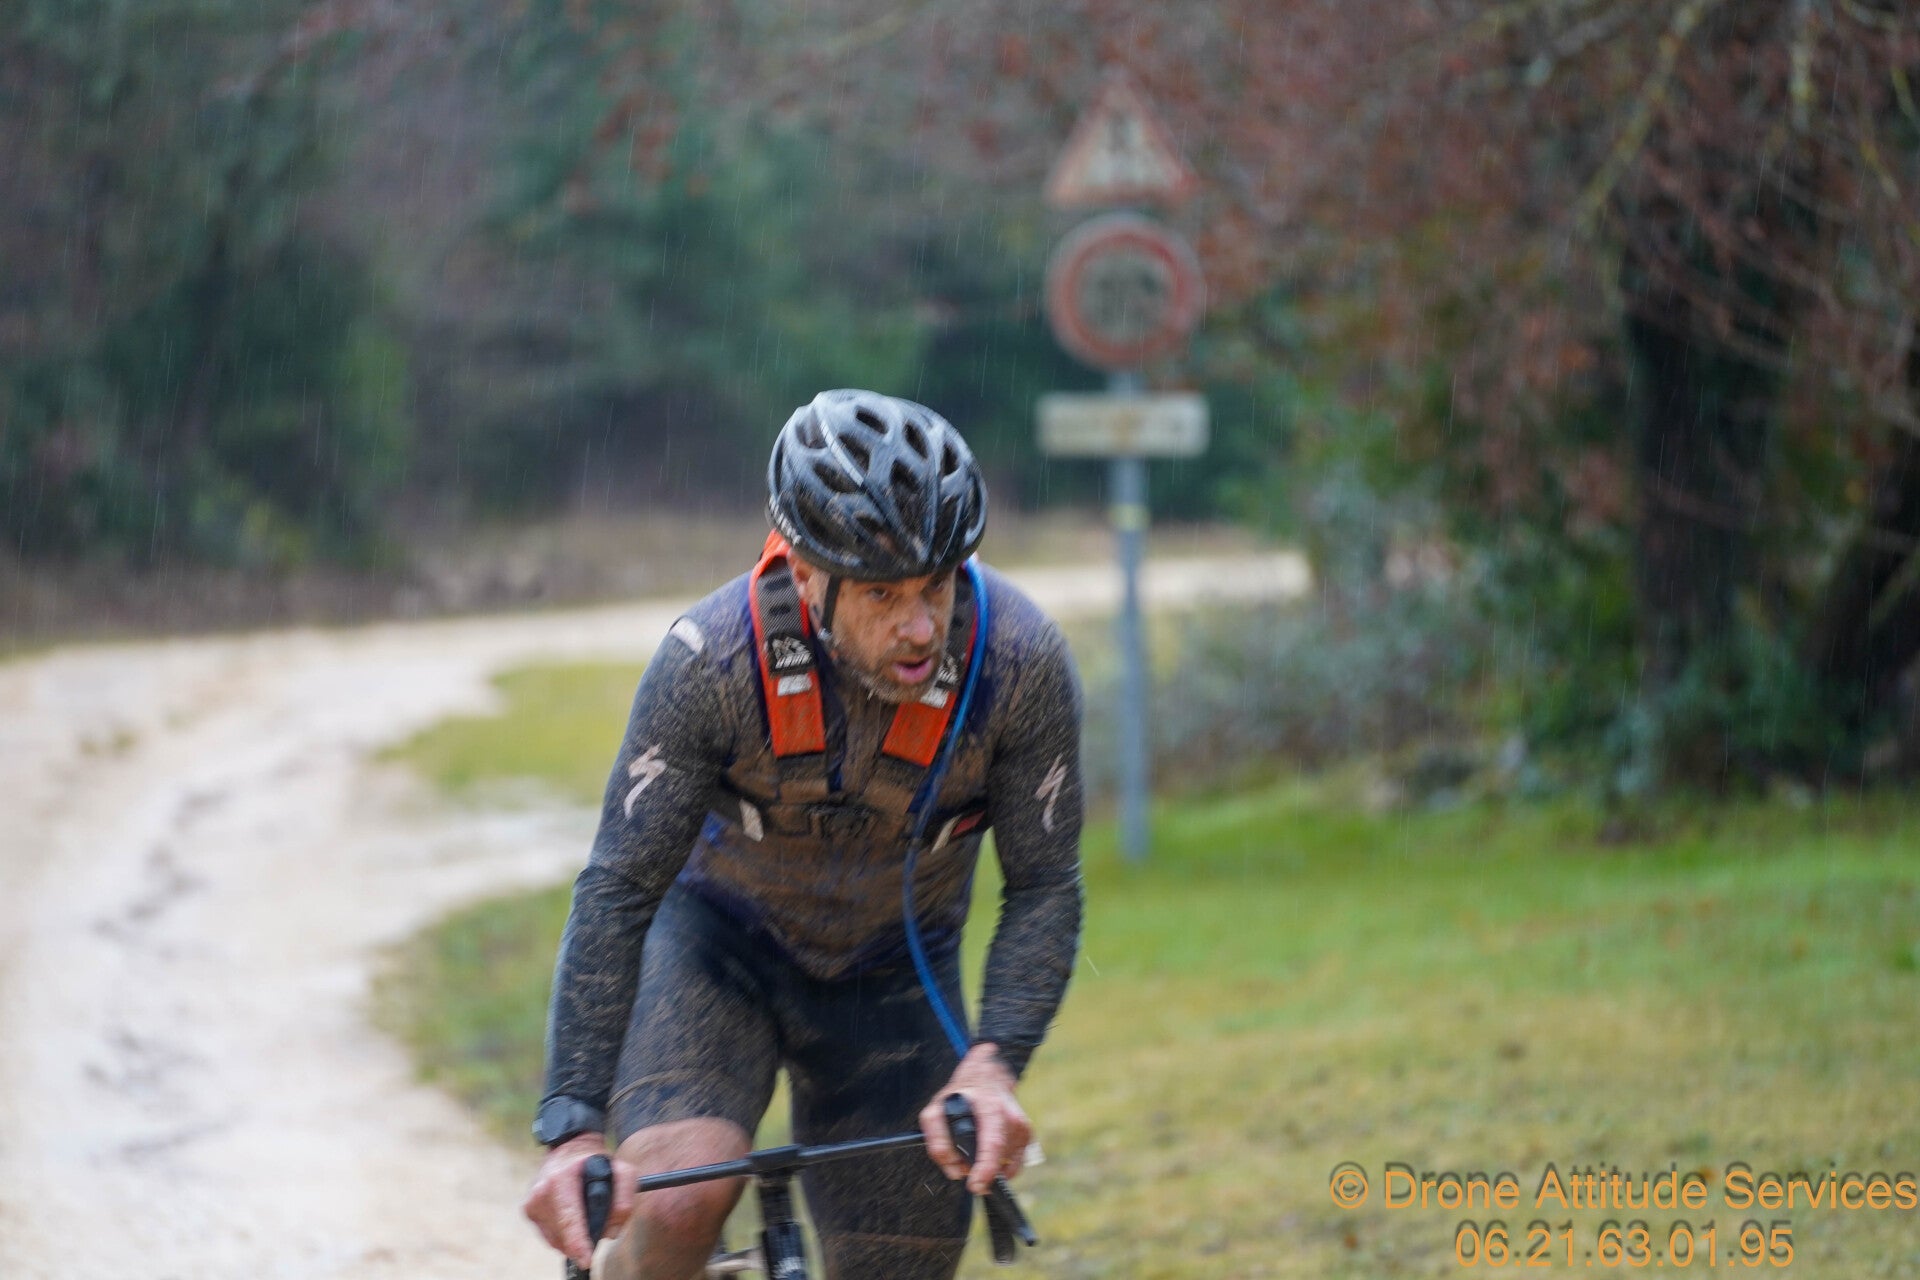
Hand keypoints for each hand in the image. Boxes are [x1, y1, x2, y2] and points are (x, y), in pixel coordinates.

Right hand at [522, 1133, 636, 1267]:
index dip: (578, 1242)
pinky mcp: (528, 1210)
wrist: (568, 1147)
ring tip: (583, 1214)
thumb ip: (625, 1198)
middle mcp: (542, 1190)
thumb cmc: (595, 1162)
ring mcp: (532, 1201)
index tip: (586, 1259)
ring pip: (556, 1240)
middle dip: (582, 1240)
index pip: (570, 1218)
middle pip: (564, 1234)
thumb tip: (612, 1231)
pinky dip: (563, 1234)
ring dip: (572, 1238)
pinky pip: (549, 1236)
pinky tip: (570, 1216)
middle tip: (597, 1225)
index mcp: (562, 1179)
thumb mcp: (621, 1170)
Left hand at [919, 1042, 1030, 1195]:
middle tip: (963, 1164)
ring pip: (1006, 1165)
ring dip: (989, 1167)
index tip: (975, 1185)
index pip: (993, 1144)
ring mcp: (1022, 1127)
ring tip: (974, 1150)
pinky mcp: (1027, 1135)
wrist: (988, 1075)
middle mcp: (1011, 1118)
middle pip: (999, 1159)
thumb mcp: (936, 1109)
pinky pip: (1014, 1165)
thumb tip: (954, 1170)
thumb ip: (937, 1139)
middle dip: (980, 1170)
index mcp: (990, 1108)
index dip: (985, 1169)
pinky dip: (1000, 1166)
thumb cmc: (962, 1095)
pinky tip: (988, 1152)